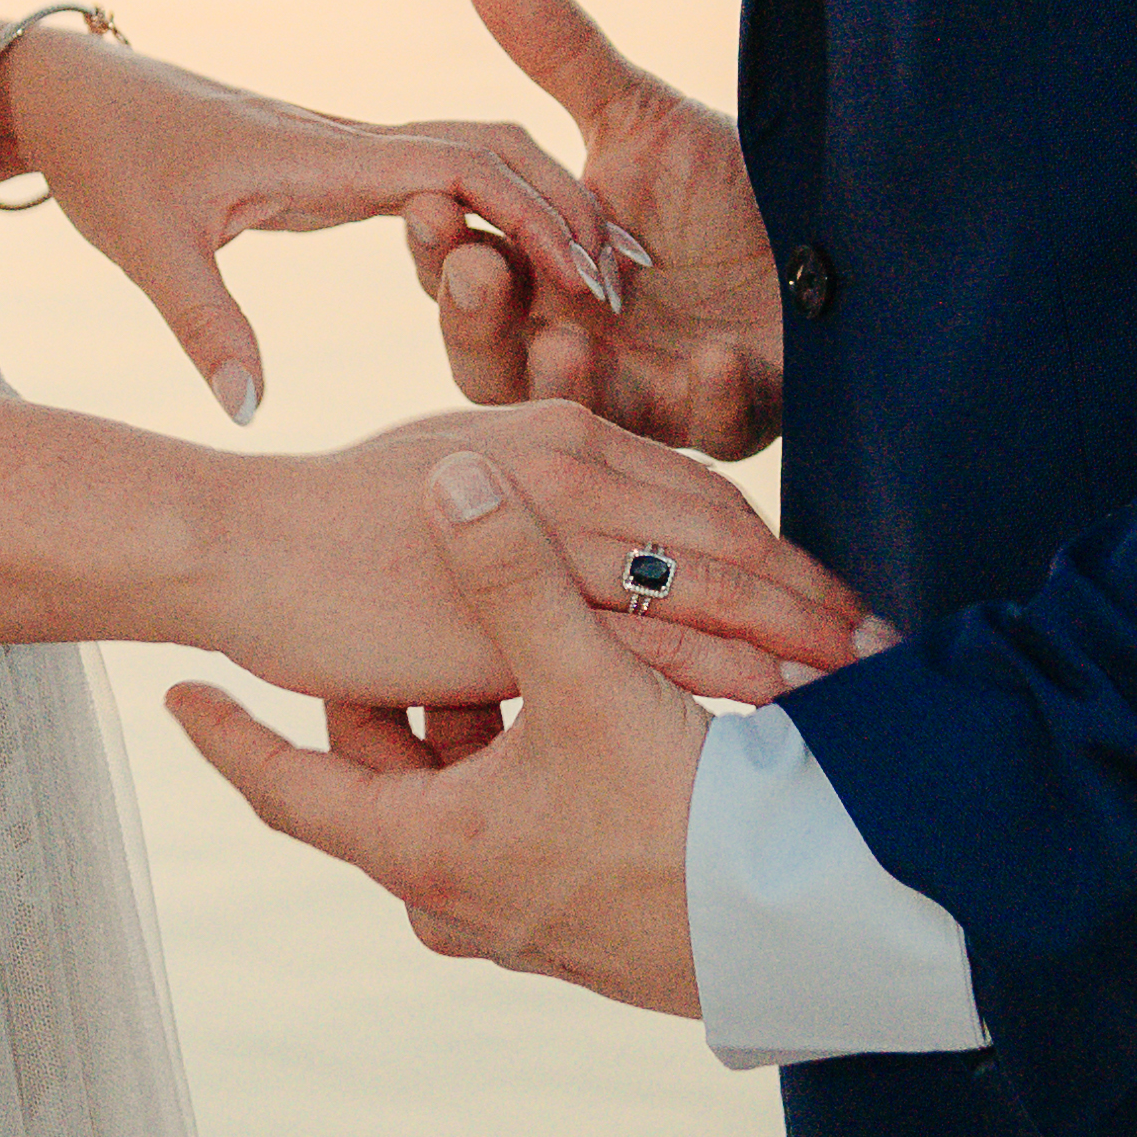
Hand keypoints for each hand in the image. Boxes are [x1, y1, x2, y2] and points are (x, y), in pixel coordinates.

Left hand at [0, 22, 637, 428]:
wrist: (70, 98)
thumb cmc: (107, 162)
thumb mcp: (148, 249)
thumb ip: (204, 328)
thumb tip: (250, 413)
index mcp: (326, 159)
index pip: (466, 168)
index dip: (539, 218)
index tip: (594, 280)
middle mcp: (350, 146)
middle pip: (496, 149)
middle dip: (570, 206)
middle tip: (631, 282)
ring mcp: (345, 155)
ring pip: (475, 158)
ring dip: (542, 204)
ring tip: (601, 279)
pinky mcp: (332, 173)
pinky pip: (439, 181)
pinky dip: (496, 213)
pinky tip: (520, 270)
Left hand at [170, 451, 717, 1015]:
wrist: (804, 933)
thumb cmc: (682, 821)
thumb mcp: (587, 683)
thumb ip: (513, 576)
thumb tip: (446, 480)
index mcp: (425, 849)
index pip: (288, 790)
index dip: (230, 738)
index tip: (174, 694)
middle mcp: (454, 892)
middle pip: (386, 774)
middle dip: (393, 695)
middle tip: (386, 620)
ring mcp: (514, 913)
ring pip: (457, 790)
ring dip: (472, 717)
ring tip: (503, 640)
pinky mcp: (576, 913)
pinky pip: (514, 816)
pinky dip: (522, 754)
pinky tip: (573, 694)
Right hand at [200, 401, 862, 715]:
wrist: (247, 546)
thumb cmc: (337, 524)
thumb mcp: (454, 480)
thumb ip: (529, 502)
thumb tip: (582, 531)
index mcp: (561, 433)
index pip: (704, 491)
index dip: (780, 550)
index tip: (838, 601)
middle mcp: (574, 466)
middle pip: (731, 535)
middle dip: (814, 595)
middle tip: (890, 646)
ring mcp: (554, 530)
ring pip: (710, 583)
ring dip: (797, 634)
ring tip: (862, 683)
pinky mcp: (528, 602)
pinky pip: (654, 637)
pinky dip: (729, 668)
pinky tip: (779, 703)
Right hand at [401, 0, 792, 463]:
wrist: (840, 231)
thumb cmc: (730, 188)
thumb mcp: (641, 120)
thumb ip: (563, 59)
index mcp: (543, 283)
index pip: (461, 278)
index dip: (438, 247)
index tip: (432, 202)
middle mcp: (579, 348)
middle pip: (490, 365)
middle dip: (475, 323)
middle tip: (481, 269)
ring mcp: (652, 392)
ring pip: (579, 415)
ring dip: (564, 382)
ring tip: (564, 344)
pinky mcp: (733, 417)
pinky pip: (708, 431)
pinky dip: (705, 399)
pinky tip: (711, 361)